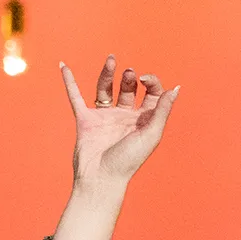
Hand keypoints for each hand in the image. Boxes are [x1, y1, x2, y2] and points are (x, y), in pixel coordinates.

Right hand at [58, 55, 181, 186]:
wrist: (101, 179)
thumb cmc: (129, 161)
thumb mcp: (151, 134)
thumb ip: (162, 111)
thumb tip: (175, 89)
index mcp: (143, 120)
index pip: (151, 93)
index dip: (151, 82)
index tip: (145, 80)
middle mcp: (124, 117)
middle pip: (128, 89)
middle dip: (130, 78)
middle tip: (130, 74)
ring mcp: (104, 117)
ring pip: (105, 89)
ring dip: (107, 74)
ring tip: (111, 60)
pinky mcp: (85, 120)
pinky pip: (76, 97)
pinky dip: (69, 82)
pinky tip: (64, 66)